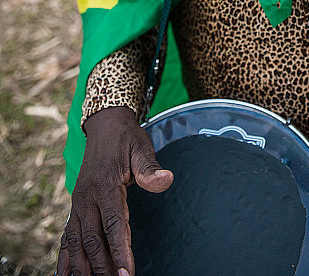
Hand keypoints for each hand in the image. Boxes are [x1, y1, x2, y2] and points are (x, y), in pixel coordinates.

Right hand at [57, 106, 172, 275]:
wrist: (105, 125)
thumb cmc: (126, 139)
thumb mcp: (141, 149)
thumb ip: (150, 169)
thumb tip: (166, 180)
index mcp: (105, 185)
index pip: (114, 224)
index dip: (120, 251)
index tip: (126, 274)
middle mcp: (87, 197)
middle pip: (94, 240)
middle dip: (104, 266)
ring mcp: (78, 203)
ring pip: (77, 243)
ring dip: (83, 267)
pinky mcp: (75, 207)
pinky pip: (66, 237)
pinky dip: (64, 258)